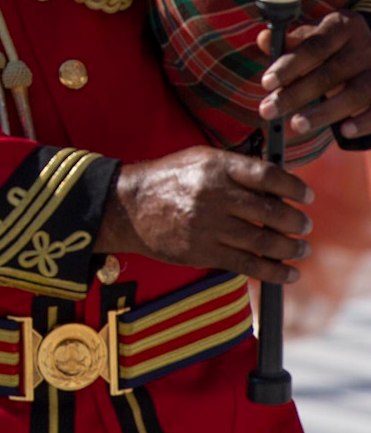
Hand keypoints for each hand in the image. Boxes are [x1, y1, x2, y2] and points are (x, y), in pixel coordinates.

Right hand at [95, 146, 310, 284]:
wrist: (127, 206)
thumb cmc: (170, 179)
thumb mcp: (200, 159)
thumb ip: (237, 169)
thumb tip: (280, 187)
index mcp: (215, 166)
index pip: (268, 176)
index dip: (294, 187)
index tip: (306, 196)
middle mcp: (214, 195)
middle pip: (273, 212)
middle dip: (298, 222)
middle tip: (304, 225)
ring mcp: (209, 226)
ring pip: (265, 242)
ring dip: (291, 247)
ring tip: (300, 248)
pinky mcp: (203, 252)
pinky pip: (249, 265)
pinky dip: (275, 271)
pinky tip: (289, 272)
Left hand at [259, 11, 370, 140]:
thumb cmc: (333, 47)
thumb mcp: (312, 38)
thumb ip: (288, 43)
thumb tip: (263, 39)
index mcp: (342, 27)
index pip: (314, 46)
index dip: (289, 65)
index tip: (265, 83)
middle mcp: (365, 46)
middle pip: (330, 73)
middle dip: (296, 95)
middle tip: (268, 111)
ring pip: (356, 93)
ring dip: (325, 112)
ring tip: (297, 125)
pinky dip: (363, 121)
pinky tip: (344, 131)